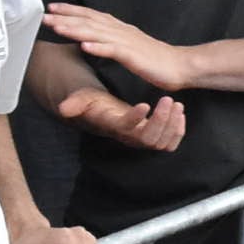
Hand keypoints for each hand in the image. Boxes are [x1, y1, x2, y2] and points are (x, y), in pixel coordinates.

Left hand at [44, 2, 195, 91]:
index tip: (52, 7)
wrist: (180, 65)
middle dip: (66, 17)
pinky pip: (113, 51)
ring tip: (57, 26)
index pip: (91, 15)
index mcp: (119, 28)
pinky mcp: (133, 56)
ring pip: (96, 33)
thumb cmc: (154, 58)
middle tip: (44, 15)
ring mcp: (127, 42)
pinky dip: (98, 47)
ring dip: (75, 29)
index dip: (71, 10)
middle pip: (89, 21)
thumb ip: (111, 39)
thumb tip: (92, 37)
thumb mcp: (129, 45)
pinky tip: (84, 45)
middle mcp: (120, 31)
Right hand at [55, 86, 186, 151]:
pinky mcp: (154, 139)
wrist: (105, 114)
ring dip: (173, 124)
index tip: (144, 104)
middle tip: (169, 99)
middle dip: (162, 120)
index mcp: (115, 126)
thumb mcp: (85, 99)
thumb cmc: (96, 104)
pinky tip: (180, 114)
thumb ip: (76, 103)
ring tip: (176, 104)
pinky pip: (170, 144)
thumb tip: (63, 109)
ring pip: (162, 142)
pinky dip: (178, 131)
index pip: (126, 128)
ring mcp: (143, 140)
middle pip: (149, 138)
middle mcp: (130, 137)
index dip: (135, 118)